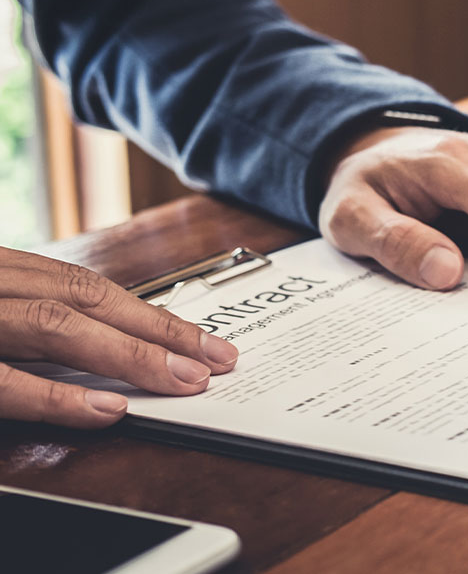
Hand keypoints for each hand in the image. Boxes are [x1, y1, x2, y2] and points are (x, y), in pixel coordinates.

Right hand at [0, 248, 238, 427]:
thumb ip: (29, 325)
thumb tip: (106, 349)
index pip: (85, 289)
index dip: (149, 316)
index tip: (203, 342)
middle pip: (84, 301)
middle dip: (158, 332)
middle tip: (215, 362)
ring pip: (54, 325)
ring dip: (127, 354)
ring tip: (183, 381)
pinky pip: (5, 382)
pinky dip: (57, 396)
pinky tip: (108, 409)